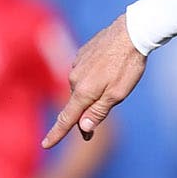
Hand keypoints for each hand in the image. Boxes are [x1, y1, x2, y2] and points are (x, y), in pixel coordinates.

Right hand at [43, 14, 146, 147]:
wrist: (130, 33)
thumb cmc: (127, 65)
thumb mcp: (118, 94)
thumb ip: (98, 112)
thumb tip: (82, 128)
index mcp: (83, 92)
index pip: (67, 119)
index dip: (57, 134)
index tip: (46, 144)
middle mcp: (74, 79)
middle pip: (78, 103)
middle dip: (87, 112)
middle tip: (103, 115)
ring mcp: (76, 65)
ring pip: (83, 87)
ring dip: (95, 91)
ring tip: (116, 79)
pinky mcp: (81, 54)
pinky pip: (86, 72)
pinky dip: (95, 76)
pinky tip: (110, 68)